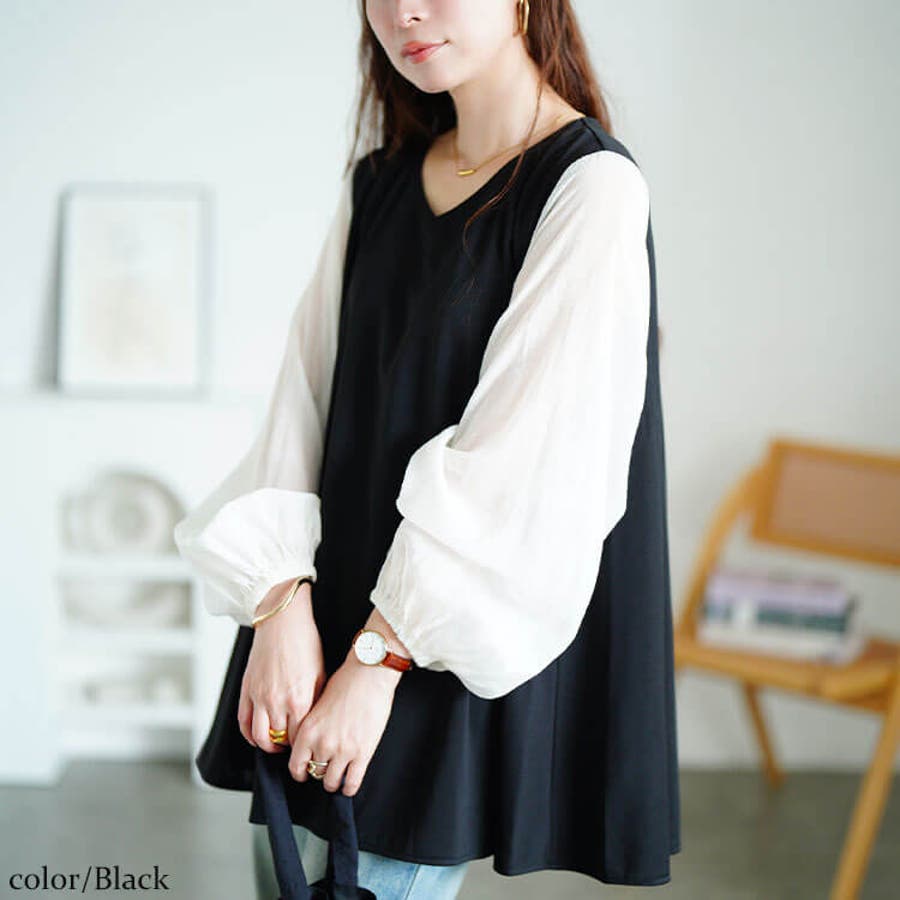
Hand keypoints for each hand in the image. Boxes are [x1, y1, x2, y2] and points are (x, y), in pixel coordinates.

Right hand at [238, 579, 325, 753]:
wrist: (283, 620)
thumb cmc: (306, 642)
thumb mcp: (320, 672)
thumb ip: (316, 701)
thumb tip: (315, 721)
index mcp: (300, 699)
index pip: (301, 737)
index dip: (304, 743)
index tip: (308, 743)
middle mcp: (277, 701)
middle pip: (280, 740)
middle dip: (288, 745)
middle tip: (294, 745)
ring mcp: (259, 696)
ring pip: (259, 737)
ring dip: (267, 745)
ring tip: (276, 744)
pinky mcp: (246, 689)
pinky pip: (243, 722)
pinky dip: (249, 735)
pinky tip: (257, 736)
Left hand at [287, 649, 401, 796]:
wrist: (369, 674)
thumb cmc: (346, 681)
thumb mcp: (318, 703)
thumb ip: (312, 725)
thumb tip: (311, 742)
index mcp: (308, 730)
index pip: (295, 765)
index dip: (300, 771)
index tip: (304, 772)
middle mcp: (322, 743)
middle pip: (315, 774)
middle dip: (319, 773)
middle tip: (325, 770)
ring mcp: (343, 750)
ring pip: (331, 782)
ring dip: (334, 781)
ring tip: (338, 776)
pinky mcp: (363, 753)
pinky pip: (352, 782)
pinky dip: (349, 787)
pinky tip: (349, 784)